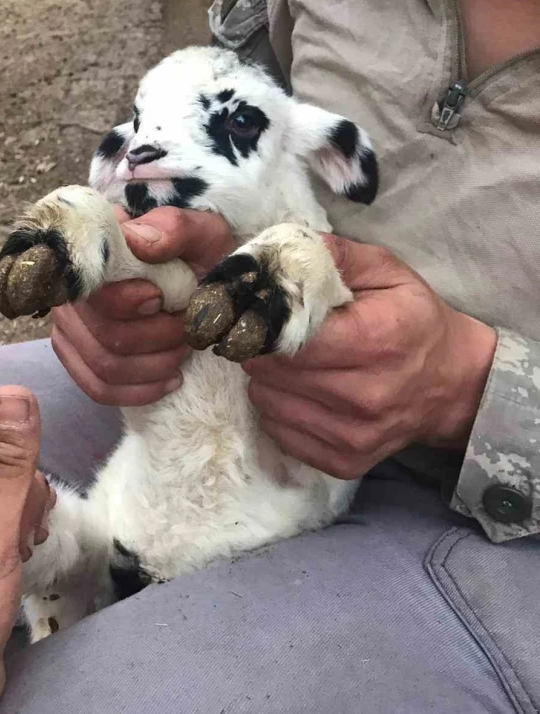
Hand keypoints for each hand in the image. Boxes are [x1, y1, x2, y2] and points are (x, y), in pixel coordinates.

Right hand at [51, 206, 235, 405]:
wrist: (199, 270)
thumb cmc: (195, 249)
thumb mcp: (198, 229)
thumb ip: (171, 228)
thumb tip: (136, 242)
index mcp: (91, 256)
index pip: (96, 293)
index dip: (129, 303)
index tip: (162, 300)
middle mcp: (70, 293)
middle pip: (106, 338)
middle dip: (158, 339)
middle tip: (187, 327)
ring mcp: (70, 328)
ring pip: (105, 368)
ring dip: (155, 366)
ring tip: (183, 349)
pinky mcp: (79, 357)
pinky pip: (99, 389)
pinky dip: (140, 391)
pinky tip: (171, 379)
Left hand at [244, 236, 497, 479]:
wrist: (454, 384)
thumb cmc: (414, 320)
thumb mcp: (386, 271)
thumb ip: (334, 256)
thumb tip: (283, 252)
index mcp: (372, 340)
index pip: (286, 337)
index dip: (264, 323)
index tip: (259, 314)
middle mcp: (363, 395)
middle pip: (271, 371)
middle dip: (261, 349)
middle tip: (272, 337)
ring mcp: (353, 434)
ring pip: (267, 403)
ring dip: (267, 380)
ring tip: (291, 364)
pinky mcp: (345, 461)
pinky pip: (279, 432)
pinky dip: (279, 410)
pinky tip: (301, 392)